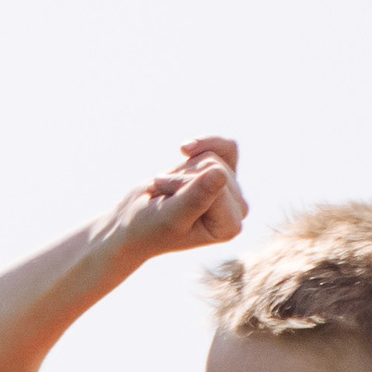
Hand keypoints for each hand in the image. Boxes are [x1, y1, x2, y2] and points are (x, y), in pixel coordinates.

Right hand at [109, 135, 247, 259]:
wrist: (134, 223)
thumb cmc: (148, 226)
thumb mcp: (169, 215)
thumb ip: (195, 198)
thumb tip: (220, 174)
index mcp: (229, 227)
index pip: (216, 183)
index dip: (183, 184)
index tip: (164, 202)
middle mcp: (238, 210)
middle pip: (216, 167)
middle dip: (183, 177)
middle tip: (165, 197)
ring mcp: (233, 192)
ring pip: (215, 155)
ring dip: (184, 169)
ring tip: (170, 189)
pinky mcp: (227, 174)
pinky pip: (225, 146)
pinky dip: (201, 145)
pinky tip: (184, 151)